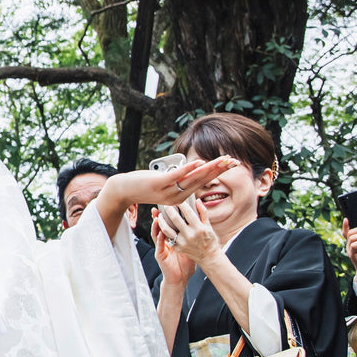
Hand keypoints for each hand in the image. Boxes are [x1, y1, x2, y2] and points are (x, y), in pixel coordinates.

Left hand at [95, 156, 239, 230]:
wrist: (123, 190)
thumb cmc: (144, 184)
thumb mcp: (165, 182)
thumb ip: (179, 178)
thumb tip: (191, 167)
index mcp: (181, 196)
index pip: (203, 182)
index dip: (218, 172)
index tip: (231, 163)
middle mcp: (177, 196)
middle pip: (202, 180)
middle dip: (219, 169)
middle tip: (233, 161)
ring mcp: (168, 191)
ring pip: (192, 179)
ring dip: (208, 168)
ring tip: (221, 160)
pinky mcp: (158, 184)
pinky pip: (175, 176)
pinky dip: (187, 169)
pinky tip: (198, 163)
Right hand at [151, 210, 195, 287]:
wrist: (180, 279)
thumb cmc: (185, 264)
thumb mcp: (189, 248)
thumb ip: (192, 237)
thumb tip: (200, 226)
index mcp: (172, 240)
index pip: (168, 225)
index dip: (166, 217)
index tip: (168, 207)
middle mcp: (165, 242)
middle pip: (160, 227)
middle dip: (158, 217)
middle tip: (158, 208)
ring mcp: (161, 248)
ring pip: (156, 234)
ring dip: (156, 226)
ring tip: (157, 218)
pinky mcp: (160, 255)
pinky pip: (159, 245)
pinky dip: (159, 239)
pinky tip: (160, 233)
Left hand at [153, 196, 224, 267]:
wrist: (209, 257)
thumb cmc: (210, 240)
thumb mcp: (208, 226)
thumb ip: (203, 213)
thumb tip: (197, 200)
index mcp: (199, 228)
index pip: (188, 212)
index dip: (181, 204)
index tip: (178, 200)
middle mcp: (190, 235)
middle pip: (175, 219)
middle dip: (169, 210)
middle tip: (166, 205)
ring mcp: (183, 242)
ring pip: (167, 229)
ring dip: (161, 221)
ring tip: (160, 215)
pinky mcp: (178, 247)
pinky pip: (168, 237)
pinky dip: (163, 231)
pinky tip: (162, 225)